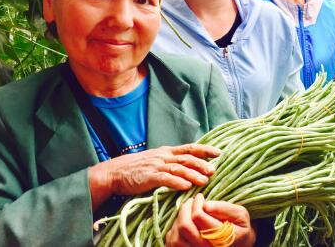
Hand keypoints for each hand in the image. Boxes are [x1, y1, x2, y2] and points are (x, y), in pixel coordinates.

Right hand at [88, 144, 219, 209]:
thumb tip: (189, 165)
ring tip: (204, 180)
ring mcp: (156, 166)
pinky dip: (177, 182)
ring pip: (179, 168)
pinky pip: (165, 179)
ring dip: (193, 174)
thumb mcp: (156, 159)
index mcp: (166, 151)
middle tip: (214, 171)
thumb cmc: (137, 168)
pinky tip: (186, 186)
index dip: (204, 150)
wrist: (115, 172)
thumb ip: (171, 161)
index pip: (189, 148)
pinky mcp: (149, 176)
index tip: (219, 152)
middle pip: (187, 158)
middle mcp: (164, 156)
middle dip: (202, 164)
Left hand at [166, 194, 255, 246]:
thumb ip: (225, 208)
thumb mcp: (240, 215)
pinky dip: (175, 230)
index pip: (199, 217)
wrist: (239, 245)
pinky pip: (172, 243)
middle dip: (185, 209)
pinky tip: (184, 223)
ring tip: (188, 212)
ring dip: (179, 220)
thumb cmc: (239, 228)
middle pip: (185, 227)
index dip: (197, 203)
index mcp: (222, 238)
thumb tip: (206, 205)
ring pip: (176, 237)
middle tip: (191, 201)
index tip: (200, 197)